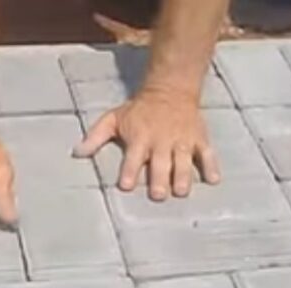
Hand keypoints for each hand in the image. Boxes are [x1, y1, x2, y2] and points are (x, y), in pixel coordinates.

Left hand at [74, 86, 221, 200]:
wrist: (170, 88)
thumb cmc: (138, 109)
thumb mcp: (113, 118)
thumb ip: (95, 137)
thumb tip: (77, 153)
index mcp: (140, 137)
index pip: (133, 157)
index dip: (129, 171)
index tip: (126, 185)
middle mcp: (161, 140)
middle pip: (160, 163)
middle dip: (159, 179)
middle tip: (158, 195)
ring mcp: (182, 140)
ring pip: (183, 161)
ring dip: (182, 176)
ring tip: (181, 191)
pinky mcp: (198, 139)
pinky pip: (207, 153)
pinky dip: (211, 166)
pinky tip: (213, 180)